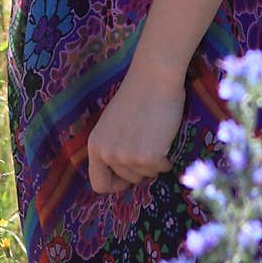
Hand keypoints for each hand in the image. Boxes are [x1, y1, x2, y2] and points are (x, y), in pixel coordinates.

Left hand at [86, 66, 185, 194]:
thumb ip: (111, 147)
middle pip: (127, 180)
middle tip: (147, 144)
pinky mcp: (149, 157)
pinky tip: (165, 138)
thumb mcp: (111, 124)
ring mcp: (128, 157)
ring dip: (154, 162)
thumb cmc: (136, 96)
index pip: (99, 184)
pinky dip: (166, 158)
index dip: (115, 184)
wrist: (154, 78)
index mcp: (95, 145)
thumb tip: (120, 173)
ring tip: (155, 136)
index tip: (127, 178)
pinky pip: (161, 169)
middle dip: (139, 168)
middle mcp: (108, 154)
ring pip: (145, 175)